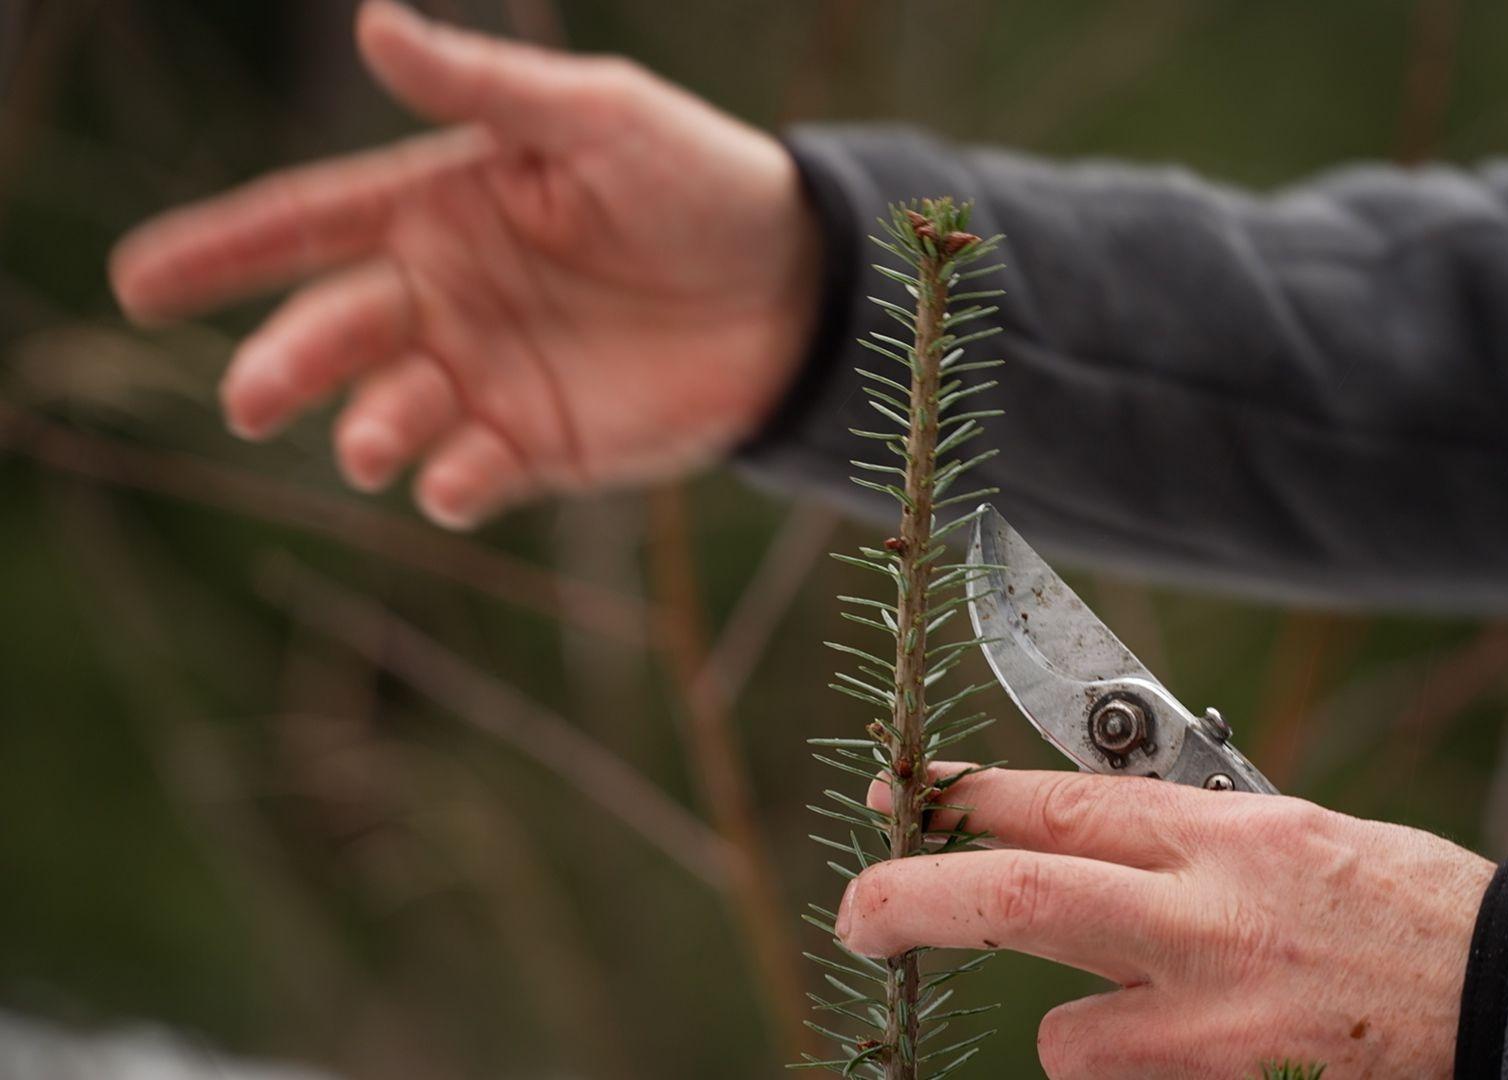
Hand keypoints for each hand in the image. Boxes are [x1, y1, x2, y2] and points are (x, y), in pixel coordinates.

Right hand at [109, 0, 820, 528]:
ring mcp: (488, 376)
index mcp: (440, 206)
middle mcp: (446, 295)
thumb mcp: (599, 117)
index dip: (221, 250)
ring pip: (388, 414)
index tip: (135, 281)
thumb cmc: (700, 182)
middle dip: (283, 364)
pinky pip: (469, 475)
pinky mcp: (540, 446)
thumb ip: (487, 90)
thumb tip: (370, 25)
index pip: (308, 227)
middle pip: (334, 332)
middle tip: (251, 396)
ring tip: (372, 443)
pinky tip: (453, 478)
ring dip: (366, 430)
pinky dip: (447, 484)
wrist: (801, 287)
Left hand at [838, 768, 1494, 1078]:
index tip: (900, 798)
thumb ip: (1188, 840)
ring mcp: (1207, 1028)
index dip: (956, 797)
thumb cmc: (1413, 916)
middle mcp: (1205, 922)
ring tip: (1186, 1027)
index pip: (1053, 802)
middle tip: (861, 916)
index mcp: (1226, 834)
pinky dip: (1148, 1079)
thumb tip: (1083, 835)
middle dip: (910, 901)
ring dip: (1093, 1036)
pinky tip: (1227, 1059)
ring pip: (1066, 1040)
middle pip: (1011, 899)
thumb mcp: (1298, 835)